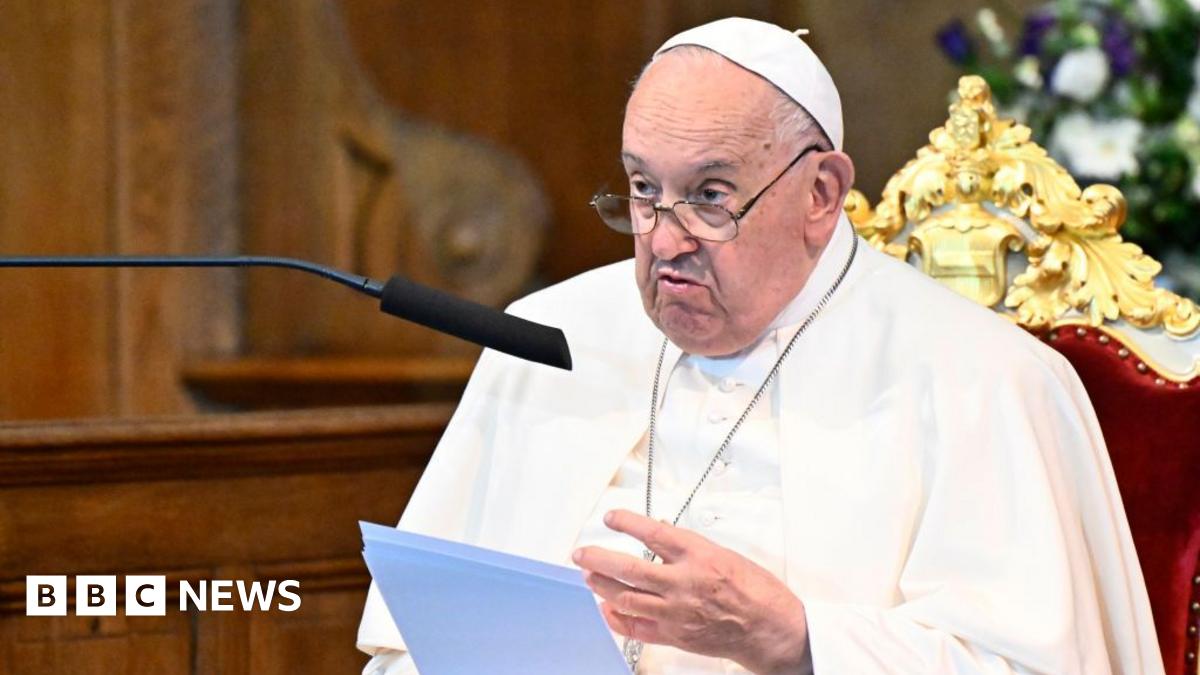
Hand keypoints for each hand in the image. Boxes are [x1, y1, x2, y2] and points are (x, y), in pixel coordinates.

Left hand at [572, 509, 810, 674]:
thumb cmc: (756, 590)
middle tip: (582, 553)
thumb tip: (661, 539)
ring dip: (602, 586)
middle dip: (598, 559)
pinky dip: (617, 619)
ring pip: (626, 598)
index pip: (652, 533)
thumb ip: (689, 549)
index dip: (626, 523)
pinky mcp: (676, 635)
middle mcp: (684, 583)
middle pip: (629, 568)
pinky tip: (607, 608)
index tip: (611, 518)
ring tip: (589, 576)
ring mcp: (677, 612)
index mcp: (699, 556)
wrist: (770, 628)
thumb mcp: (724, 554)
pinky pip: (637, 628)